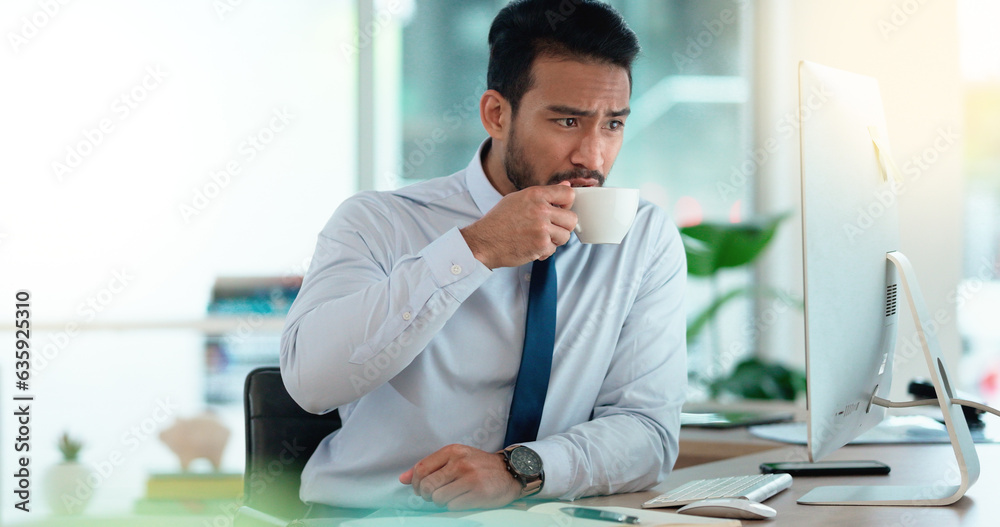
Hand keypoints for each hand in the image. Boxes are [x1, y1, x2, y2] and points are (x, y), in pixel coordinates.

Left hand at [398, 444, 522, 510]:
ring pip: (438, 498)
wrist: (510, 472)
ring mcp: (470, 477)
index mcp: (452, 451)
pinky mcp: (478, 493)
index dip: (416, 483)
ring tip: (451, 497)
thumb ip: (429, 466)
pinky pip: (452, 506)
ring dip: (441, 502)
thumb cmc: (479, 466)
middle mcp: (460, 462)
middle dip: (427, 495)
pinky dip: (454, 506)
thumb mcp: (455, 459)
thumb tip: (402, 478)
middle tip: (435, 496)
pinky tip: (462, 500)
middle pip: (428, 486)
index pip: (421, 469)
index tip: (420, 489)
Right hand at [460, 182, 575, 268]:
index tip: (560, 210)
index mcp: (536, 194)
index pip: (568, 194)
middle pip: (572, 219)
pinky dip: (544, 251)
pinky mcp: (540, 246)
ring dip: (555, 240)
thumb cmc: (499, 220)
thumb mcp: (518, 199)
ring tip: (540, 238)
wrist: (484, 241)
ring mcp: (542, 229)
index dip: (567, 204)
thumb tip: (567, 185)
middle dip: (564, 226)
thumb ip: (544, 194)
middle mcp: (541, 210)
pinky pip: (553, 249)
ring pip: (566, 236)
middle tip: (551, 228)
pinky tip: (531, 247)